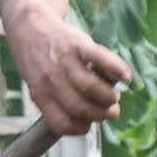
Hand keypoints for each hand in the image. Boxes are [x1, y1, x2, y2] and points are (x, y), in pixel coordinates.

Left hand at [3, 13, 129, 135]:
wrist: (29, 27)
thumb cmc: (38, 62)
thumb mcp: (36, 85)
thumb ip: (54, 102)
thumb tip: (84, 122)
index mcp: (40, 94)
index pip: (61, 123)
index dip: (79, 129)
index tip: (88, 125)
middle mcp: (51, 79)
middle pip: (81, 107)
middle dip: (100, 114)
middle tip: (110, 111)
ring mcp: (65, 61)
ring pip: (92, 88)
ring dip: (109, 98)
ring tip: (113, 97)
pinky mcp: (79, 44)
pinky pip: (101, 59)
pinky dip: (118, 69)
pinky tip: (126, 78)